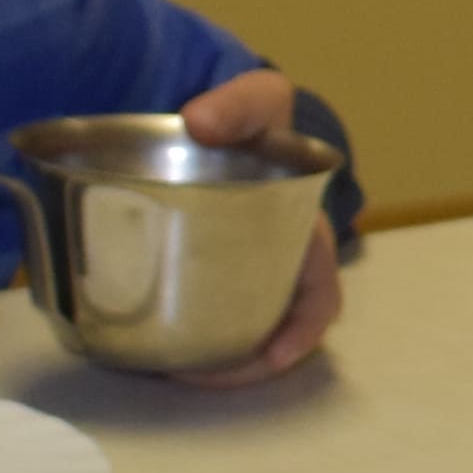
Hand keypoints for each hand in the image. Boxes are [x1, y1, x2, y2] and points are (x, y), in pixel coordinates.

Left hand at [171, 67, 342, 382]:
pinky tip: (153, 340)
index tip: (274, 356)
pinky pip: (212, 313)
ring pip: (243, 328)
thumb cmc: (249, 114)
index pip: (319, 292)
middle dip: (245, 363)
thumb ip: (237, 103)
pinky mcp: (210, 272)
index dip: (303, 330)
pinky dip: (193, 334)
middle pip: (276, 327)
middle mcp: (282, 260)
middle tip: (190, 373)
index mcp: (305, 231)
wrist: (215, 115)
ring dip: (217, 358)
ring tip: (167, 367)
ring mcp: (245, 270)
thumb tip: (201, 123)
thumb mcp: (257, 98)